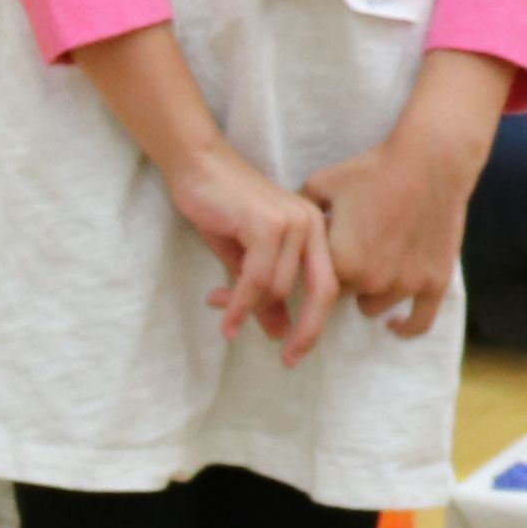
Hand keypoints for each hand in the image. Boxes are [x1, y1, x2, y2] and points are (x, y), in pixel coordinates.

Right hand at [165, 144, 339, 360]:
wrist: (197, 167)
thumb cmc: (222, 210)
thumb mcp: (247, 260)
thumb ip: (268, 295)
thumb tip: (280, 334)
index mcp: (315, 229)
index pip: (329, 286)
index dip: (317, 324)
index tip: (295, 354)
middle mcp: (312, 223)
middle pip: (322, 292)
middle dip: (306, 331)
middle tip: (287, 360)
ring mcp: (292, 222)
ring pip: (280, 288)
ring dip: (249, 308)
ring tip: (223, 313)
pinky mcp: (266, 224)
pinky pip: (257, 279)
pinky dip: (240, 304)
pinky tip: (227, 321)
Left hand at [302, 93, 492, 337]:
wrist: (429, 160)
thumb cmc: (373, 169)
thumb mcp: (322, 184)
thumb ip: (299, 212)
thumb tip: (279, 229)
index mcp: (340, 261)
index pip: (314, 282)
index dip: (315, 269)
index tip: (316, 261)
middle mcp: (370, 281)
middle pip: (343, 295)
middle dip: (342, 278)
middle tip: (353, 252)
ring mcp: (405, 285)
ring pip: (374, 307)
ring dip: (369, 293)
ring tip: (372, 266)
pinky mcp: (434, 283)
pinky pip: (419, 322)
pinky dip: (404, 327)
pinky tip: (393, 325)